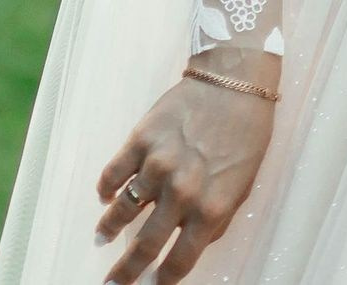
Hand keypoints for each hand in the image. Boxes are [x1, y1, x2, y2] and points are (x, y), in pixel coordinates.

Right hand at [96, 70, 277, 281]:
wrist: (234, 81)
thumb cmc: (245, 137)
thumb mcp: (241, 188)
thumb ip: (215, 220)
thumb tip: (190, 242)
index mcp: (210, 209)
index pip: (180, 260)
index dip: (162, 281)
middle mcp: (181, 192)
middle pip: (146, 245)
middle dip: (126, 271)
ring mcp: (158, 164)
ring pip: (124, 209)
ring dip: (109, 227)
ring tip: (101, 238)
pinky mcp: (142, 138)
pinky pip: (115, 171)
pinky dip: (107, 187)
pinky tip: (105, 196)